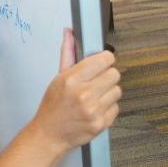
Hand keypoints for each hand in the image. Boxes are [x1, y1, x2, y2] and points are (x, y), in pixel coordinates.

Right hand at [29, 28, 120, 154]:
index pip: (103, 60)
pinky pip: (116, 107)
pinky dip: (108, 107)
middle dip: (107, 75)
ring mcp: (94, 110)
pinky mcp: (102, 123)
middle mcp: (84, 94)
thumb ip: (67, 53)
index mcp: (72, 79)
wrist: (50, 134)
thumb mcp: (57, 77)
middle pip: (114, 74)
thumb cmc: (53, 105)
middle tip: (97, 80)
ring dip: (108, 91)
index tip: (102, 61)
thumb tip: (69, 32)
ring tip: (95, 95)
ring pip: (117, 90)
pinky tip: (96, 107)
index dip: (105, 59)